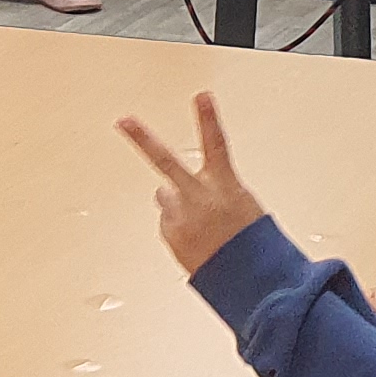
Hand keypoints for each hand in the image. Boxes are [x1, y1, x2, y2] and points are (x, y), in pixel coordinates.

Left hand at [115, 91, 269, 275]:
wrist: (249, 280)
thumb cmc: (252, 244)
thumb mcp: (245, 207)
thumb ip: (217, 190)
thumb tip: (196, 190)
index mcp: (225, 185)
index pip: (216, 144)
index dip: (208, 118)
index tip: (201, 96)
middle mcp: (198, 197)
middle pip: (165, 160)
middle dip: (141, 138)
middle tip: (123, 121)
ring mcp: (181, 216)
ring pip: (165, 198)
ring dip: (175, 204)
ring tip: (199, 223)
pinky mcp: (170, 235)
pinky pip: (168, 223)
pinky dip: (179, 229)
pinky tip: (197, 240)